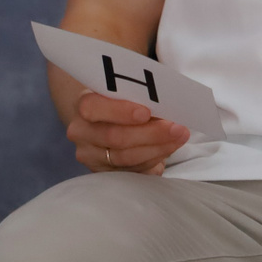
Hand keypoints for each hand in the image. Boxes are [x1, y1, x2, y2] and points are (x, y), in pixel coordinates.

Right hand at [66, 91, 187, 174]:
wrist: (102, 116)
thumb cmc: (120, 98)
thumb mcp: (126, 90)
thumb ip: (141, 96)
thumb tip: (168, 104)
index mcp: (84, 104)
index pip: (93, 107)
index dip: (120, 111)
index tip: (146, 113)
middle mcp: (82, 131)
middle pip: (115, 137)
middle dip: (151, 134)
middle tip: (178, 129)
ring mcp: (90, 154)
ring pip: (124, 157)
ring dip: (157, 148)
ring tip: (179, 138)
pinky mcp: (102, 171)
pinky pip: (131, 170)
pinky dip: (152, 160)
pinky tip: (168, 150)